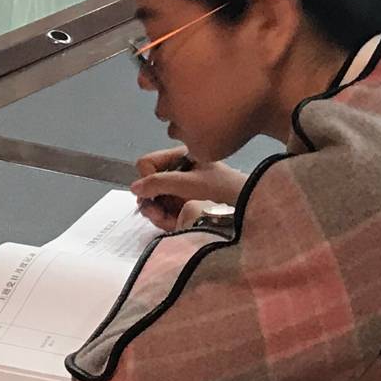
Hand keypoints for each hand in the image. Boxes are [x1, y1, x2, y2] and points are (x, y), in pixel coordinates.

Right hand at [130, 148, 246, 227]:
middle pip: (148, 186)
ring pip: (154, 202)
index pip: (147, 164)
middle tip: (156, 213)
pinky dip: (165, 220)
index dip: (147, 178)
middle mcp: (177, 172)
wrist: (246, 204)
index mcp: (179, 157)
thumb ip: (159, 183)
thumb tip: (134, 188)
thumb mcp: (189, 183)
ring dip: (156, 213)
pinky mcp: (183, 207)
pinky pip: (164, 213)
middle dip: (150, 200)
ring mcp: (180, 190)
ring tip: (165, 220)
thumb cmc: (220, 188)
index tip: (155, 192)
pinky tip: (171, 224)